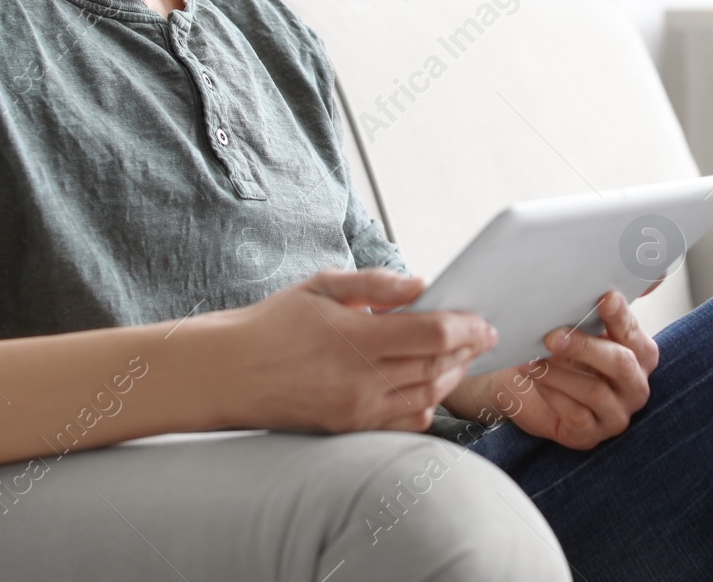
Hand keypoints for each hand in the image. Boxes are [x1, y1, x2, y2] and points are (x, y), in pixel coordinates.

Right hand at [221, 267, 498, 433]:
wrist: (227, 372)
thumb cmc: (273, 323)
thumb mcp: (321, 285)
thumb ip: (376, 283)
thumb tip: (421, 285)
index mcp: (355, 336)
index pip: (433, 334)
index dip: (467, 327)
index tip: (484, 320)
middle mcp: (359, 379)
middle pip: (437, 367)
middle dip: (468, 350)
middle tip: (483, 335)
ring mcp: (355, 409)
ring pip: (426, 396)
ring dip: (451, 376)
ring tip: (461, 356)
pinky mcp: (348, 429)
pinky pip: (403, 421)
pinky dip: (425, 404)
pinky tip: (428, 385)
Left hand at [447, 289, 658, 450]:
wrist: (526, 387)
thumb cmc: (561, 351)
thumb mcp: (582, 323)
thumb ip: (609, 302)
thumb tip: (654, 267)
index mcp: (640, 354)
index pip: (635, 335)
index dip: (621, 317)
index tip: (605, 297)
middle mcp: (635, 386)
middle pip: (620, 364)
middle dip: (585, 347)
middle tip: (552, 334)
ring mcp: (615, 414)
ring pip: (594, 390)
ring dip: (559, 371)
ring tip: (532, 356)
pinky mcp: (589, 436)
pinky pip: (574, 415)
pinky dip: (551, 393)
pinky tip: (533, 378)